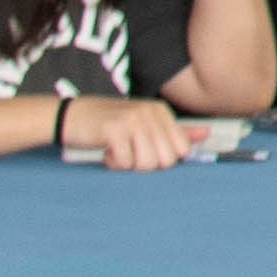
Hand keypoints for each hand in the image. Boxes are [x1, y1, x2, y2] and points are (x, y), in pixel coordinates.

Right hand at [48, 93, 194, 170]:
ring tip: (117, 149)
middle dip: (145, 164)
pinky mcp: (114, 129)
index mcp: (161, 112)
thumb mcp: (144, 125)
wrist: (70, 117)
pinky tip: (105, 149)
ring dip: (128, 164)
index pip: (181, 151)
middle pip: (165, 160)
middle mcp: (150, 112)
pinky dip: (112, 163)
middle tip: (128, 151)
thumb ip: (175, 131)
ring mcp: (133, 119)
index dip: (161, 158)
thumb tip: (206, 134)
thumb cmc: (109, 125)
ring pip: (147, 164)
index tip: (143, 149)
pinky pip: (124, 163)